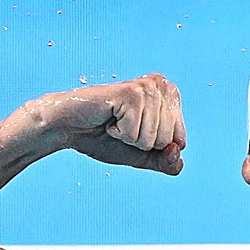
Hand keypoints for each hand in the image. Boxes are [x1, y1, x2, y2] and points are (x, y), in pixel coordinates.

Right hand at [31, 74, 186, 174]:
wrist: (69, 128)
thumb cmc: (104, 137)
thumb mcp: (142, 156)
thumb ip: (166, 162)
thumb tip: (176, 152)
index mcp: (170, 96)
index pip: (179, 141)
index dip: (154, 147)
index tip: (134, 132)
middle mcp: (162, 86)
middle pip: (167, 140)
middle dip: (141, 143)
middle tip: (122, 127)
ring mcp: (147, 88)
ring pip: (153, 139)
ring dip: (129, 138)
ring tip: (115, 122)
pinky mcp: (131, 93)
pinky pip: (135, 133)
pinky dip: (119, 133)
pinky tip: (108, 119)